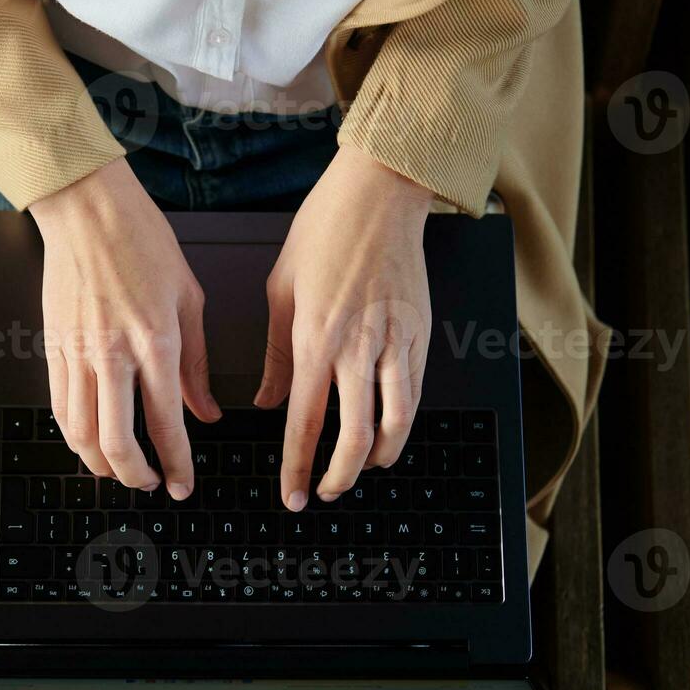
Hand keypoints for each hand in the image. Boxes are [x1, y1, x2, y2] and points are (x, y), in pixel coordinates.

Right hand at [30, 158, 220, 497]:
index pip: (166, 424)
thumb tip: (206, 411)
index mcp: (155, 341)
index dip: (175, 464)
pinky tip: (88, 441)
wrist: (87, 208)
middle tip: (149, 484)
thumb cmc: (141, 240)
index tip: (182, 485)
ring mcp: (77, 352)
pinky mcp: (53, 346)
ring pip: (80, 433)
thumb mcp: (188, 298)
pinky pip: (59, 406)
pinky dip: (73, 435)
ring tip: (119, 470)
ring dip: (100, 464)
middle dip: (135, 476)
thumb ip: (196, 363)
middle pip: (115, 442)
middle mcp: (112, 354)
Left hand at [255, 145, 434, 510]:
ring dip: (380, 457)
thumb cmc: (324, 231)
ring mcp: (395, 341)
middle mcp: (357, 347)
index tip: (292, 494)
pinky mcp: (421, 333)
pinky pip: (415, 392)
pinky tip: (390, 431)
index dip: (297, 467)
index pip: (305, 423)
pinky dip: (403, 421)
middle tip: (328, 490)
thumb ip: (276, 355)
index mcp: (315, 338)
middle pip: (356, 436)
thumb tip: (268, 402)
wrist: (378, 195)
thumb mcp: (281, 290)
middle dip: (341, 476)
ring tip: (365, 468)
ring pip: (396, 422)